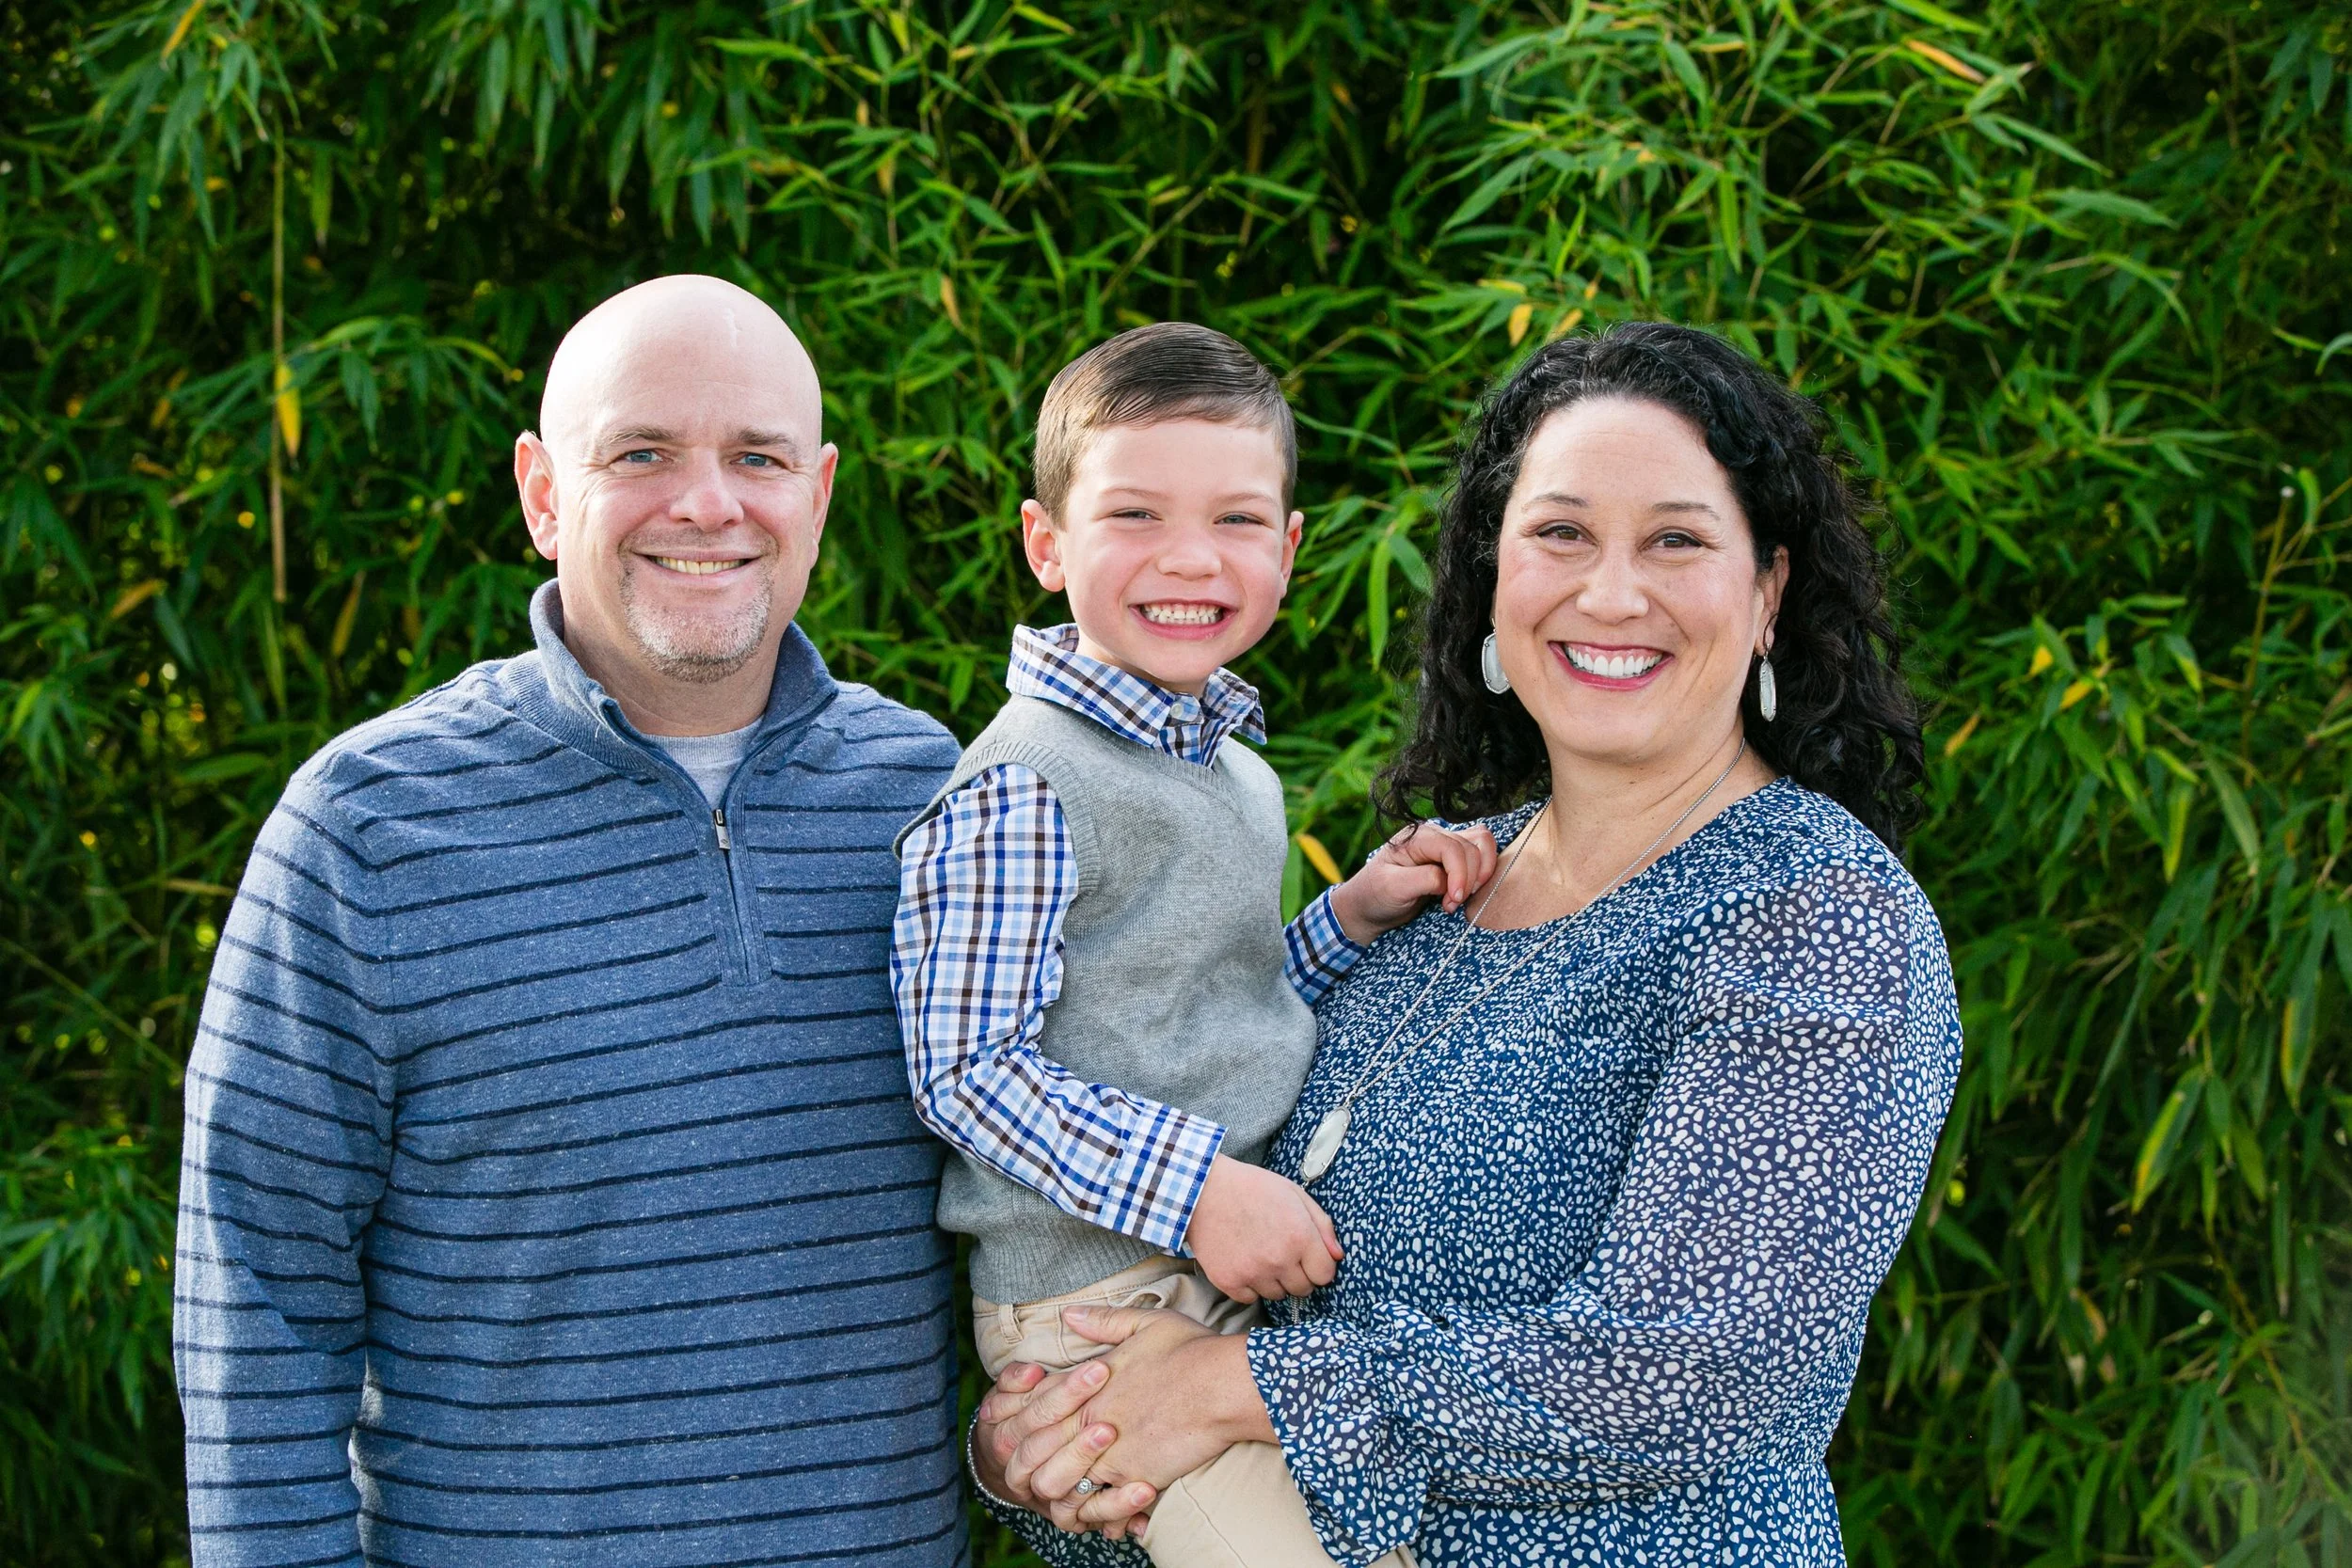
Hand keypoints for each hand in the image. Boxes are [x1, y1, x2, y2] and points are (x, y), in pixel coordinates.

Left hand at [996, 1306, 1278, 1536]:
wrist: (1224, 1387)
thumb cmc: (1191, 1351)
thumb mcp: (1145, 1324)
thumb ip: (1102, 1322)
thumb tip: (1068, 1314)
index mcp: (1085, 1385)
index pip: (1035, 1408)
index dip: (1032, 1419)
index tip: (1048, 1428)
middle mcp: (1087, 1421)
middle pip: (1033, 1452)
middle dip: (1034, 1462)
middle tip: (1049, 1468)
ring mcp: (1105, 1453)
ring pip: (1054, 1485)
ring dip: (1060, 1490)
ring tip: (1074, 1492)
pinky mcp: (1130, 1480)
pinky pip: (1095, 1506)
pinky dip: (1096, 1512)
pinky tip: (1105, 1512)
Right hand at [1184, 1155, 1341, 1303]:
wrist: (1202, 1190)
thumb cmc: (1252, 1187)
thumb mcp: (1294, 1194)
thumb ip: (1322, 1225)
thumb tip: (1337, 1255)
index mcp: (1300, 1236)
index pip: (1325, 1276)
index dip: (1318, 1266)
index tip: (1306, 1257)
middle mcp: (1279, 1259)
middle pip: (1302, 1289)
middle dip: (1297, 1274)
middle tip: (1280, 1252)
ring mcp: (1253, 1273)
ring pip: (1277, 1295)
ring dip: (1272, 1280)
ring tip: (1258, 1253)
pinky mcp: (1229, 1282)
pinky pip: (1250, 1298)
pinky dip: (1248, 1285)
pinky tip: (1242, 1261)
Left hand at [1328, 822, 1499, 942]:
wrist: (1369, 906)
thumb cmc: (1374, 895)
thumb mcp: (1392, 887)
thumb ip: (1424, 879)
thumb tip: (1449, 880)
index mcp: (1416, 837)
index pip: (1452, 847)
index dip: (1460, 874)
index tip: (1454, 900)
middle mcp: (1434, 835)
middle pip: (1472, 847)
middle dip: (1469, 879)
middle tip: (1451, 904)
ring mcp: (1445, 845)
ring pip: (1482, 845)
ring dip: (1480, 874)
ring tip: (1460, 897)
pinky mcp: (1454, 859)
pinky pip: (1481, 854)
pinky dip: (1483, 872)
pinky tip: (1466, 892)